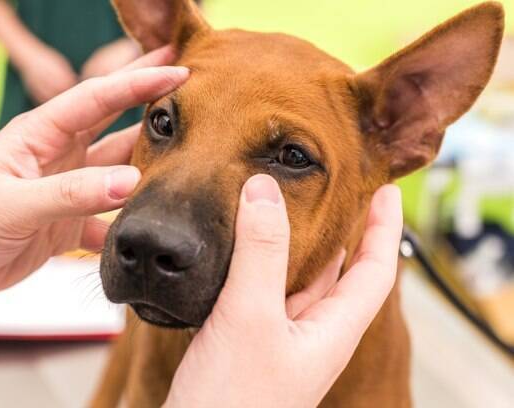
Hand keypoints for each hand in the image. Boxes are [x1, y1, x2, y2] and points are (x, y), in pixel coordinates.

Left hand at [0, 46, 186, 303]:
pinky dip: (129, 224)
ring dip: (149, 168)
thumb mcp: (11, 204)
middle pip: (114, 126)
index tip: (178, 67)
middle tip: (195, 95)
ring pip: (117, 173)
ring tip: (190, 162)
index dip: (137, 81)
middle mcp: (58, 157)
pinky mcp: (65, 225)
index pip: (96, 98)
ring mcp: (64, 191)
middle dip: (151, 108)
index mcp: (39, 135)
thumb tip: (130, 182)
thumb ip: (71, 193)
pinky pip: (108, 220)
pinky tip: (153, 228)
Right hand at [165, 176, 402, 406]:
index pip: (376, 271)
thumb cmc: (232, 400)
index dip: (384, 228)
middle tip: (335, 192)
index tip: (386, 190)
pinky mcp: (248, 343)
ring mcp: (279, 341)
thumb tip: (264, 189)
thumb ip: (258, 252)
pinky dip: (261, 264)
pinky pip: (264, 293)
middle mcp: (311, 335)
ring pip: (300, 282)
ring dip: (298, 246)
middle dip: (343, 232)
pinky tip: (243, 250)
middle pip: (340, 275)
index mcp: (331, 332)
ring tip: (290, 210)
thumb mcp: (249, 316)